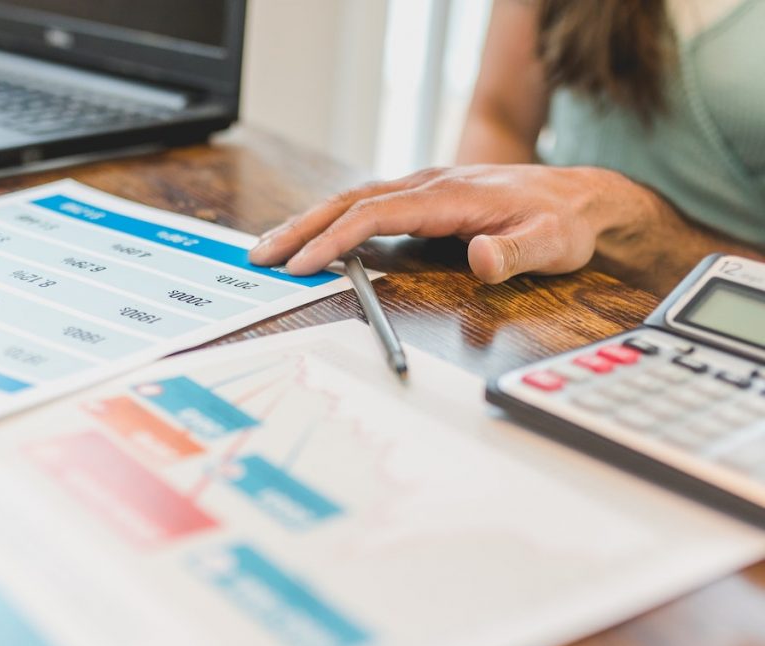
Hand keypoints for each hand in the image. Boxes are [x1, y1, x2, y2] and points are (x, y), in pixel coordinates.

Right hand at [249, 164, 655, 282]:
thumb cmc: (564, 222)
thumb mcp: (551, 243)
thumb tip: (479, 258)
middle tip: (262, 254)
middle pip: (350, 201)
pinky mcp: (424, 198)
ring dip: (310, 222)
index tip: (303, 263)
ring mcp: (424, 188)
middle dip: (302, 227)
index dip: (336, 239)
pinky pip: (367, 205)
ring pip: (352, 199)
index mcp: (449, 196)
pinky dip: (333, 220)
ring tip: (273, 247)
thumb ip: (514, 254)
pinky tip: (316, 237)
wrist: (581, 197)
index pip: (376, 213)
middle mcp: (429, 185)